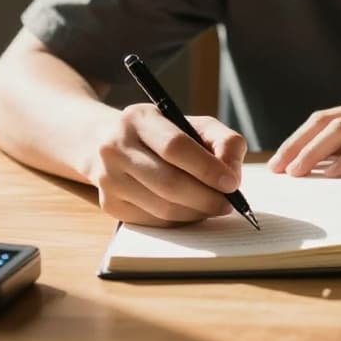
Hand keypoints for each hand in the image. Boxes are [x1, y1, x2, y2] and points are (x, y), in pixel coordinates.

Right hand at [86, 104, 245, 226]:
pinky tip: (191, 210)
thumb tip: (232, 174)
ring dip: (196, 212)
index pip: (175, 147)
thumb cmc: (163, 134)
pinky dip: (180, 220)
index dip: (207, 168)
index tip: (232, 183)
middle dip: (206, 197)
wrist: (109, 143)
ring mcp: (108, 178)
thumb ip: (223, 141)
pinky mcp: (110, 204)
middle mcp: (115, 147)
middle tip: (228, 203)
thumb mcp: (193, 124)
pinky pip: (154, 221)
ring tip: (214, 206)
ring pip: (162, 207)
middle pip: (168, 183)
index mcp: (138, 119)